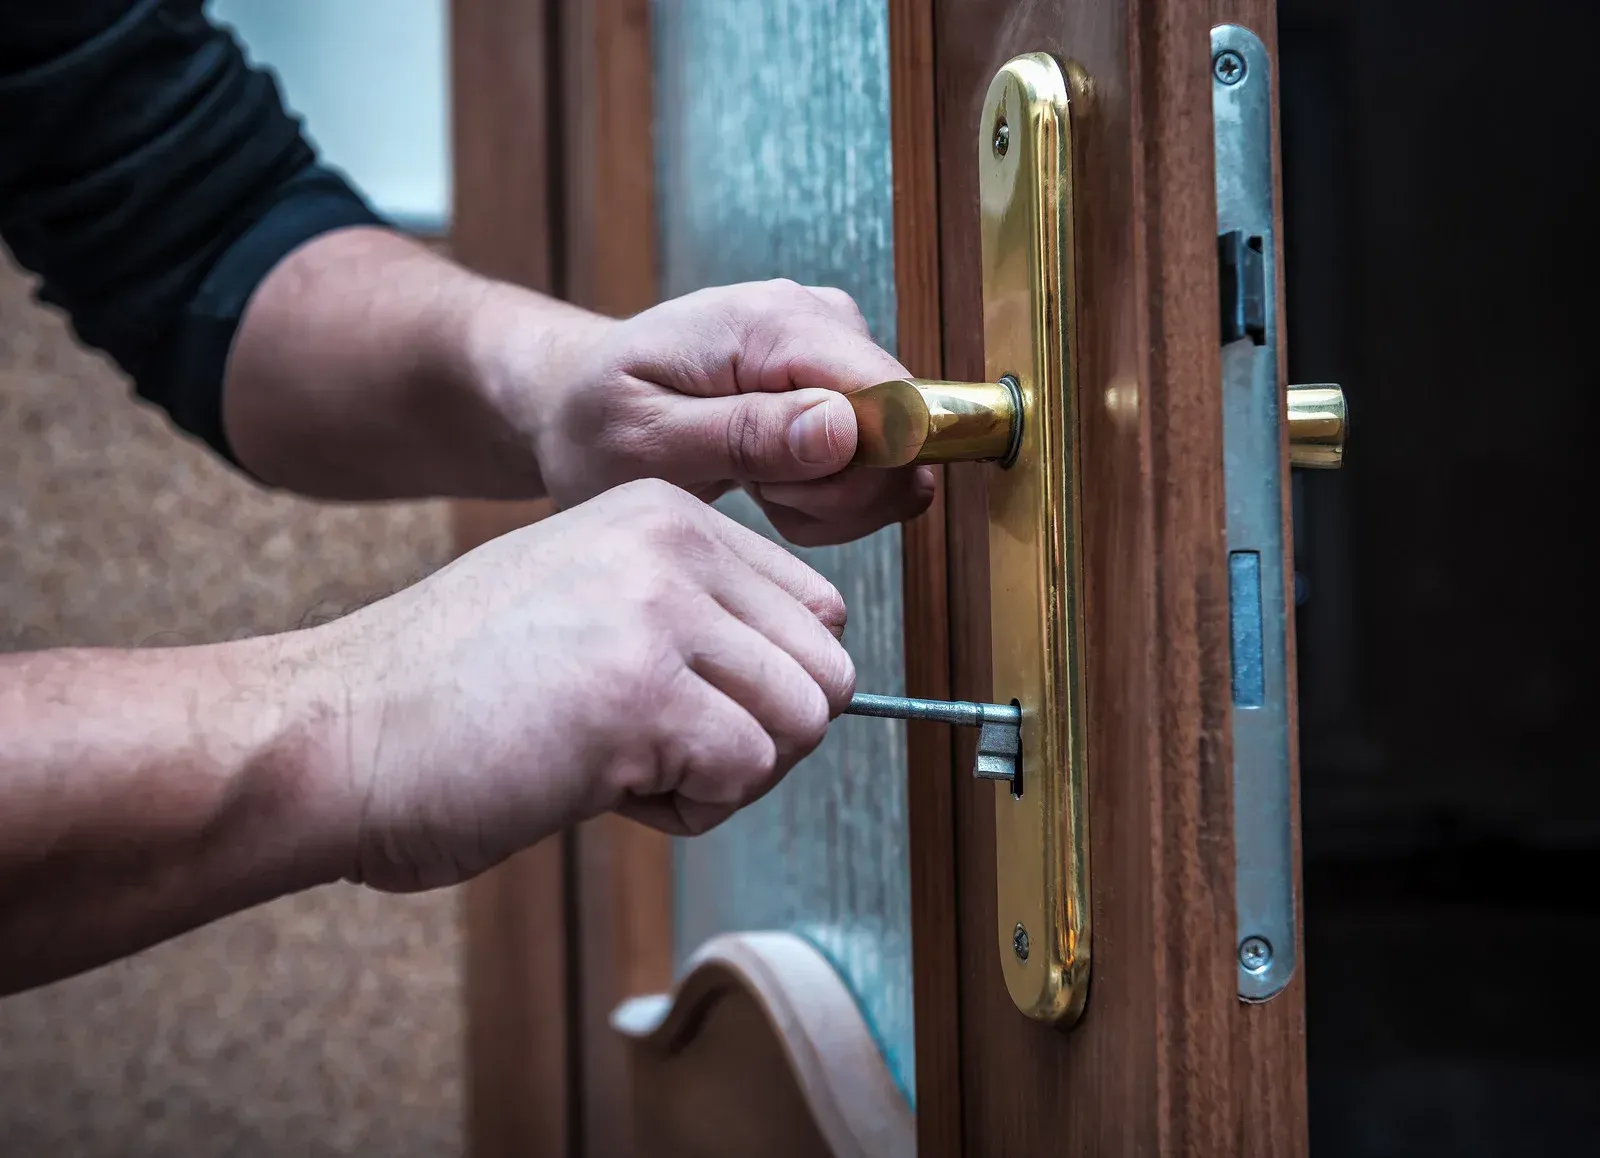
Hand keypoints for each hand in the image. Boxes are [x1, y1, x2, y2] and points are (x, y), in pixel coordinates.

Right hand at [291, 479, 854, 891]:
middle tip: (659, 751)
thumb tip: (807, 688)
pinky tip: (600, 785)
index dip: (765, 686)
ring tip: (625, 764)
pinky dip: (687, 810)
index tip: (681, 707)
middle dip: (760, 737)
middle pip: (825, 673)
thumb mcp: (587, 601)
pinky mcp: (639, 694)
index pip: (816, 611)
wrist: (332, 736)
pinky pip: (745, 774)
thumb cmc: (453, 695)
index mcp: (663, 514)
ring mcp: (657, 613)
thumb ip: (692, 616)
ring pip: (802, 723)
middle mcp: (671, 543)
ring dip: (727, 775)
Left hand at [480, 279, 936, 545]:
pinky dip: (826, 497)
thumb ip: (746, 434)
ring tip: (755, 484)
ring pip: (896, 461)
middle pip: (904, 437)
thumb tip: (847, 428)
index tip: (779, 491)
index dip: (856, 471)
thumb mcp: (648, 443)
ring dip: (828, 500)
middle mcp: (823, 319)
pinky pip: (879, 466)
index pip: (888, 398)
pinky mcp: (845, 383)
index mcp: (773, 321)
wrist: (580, 400)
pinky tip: (770, 482)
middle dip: (834, 494)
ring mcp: (839, 349)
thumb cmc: (597, 421)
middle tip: (754, 492)